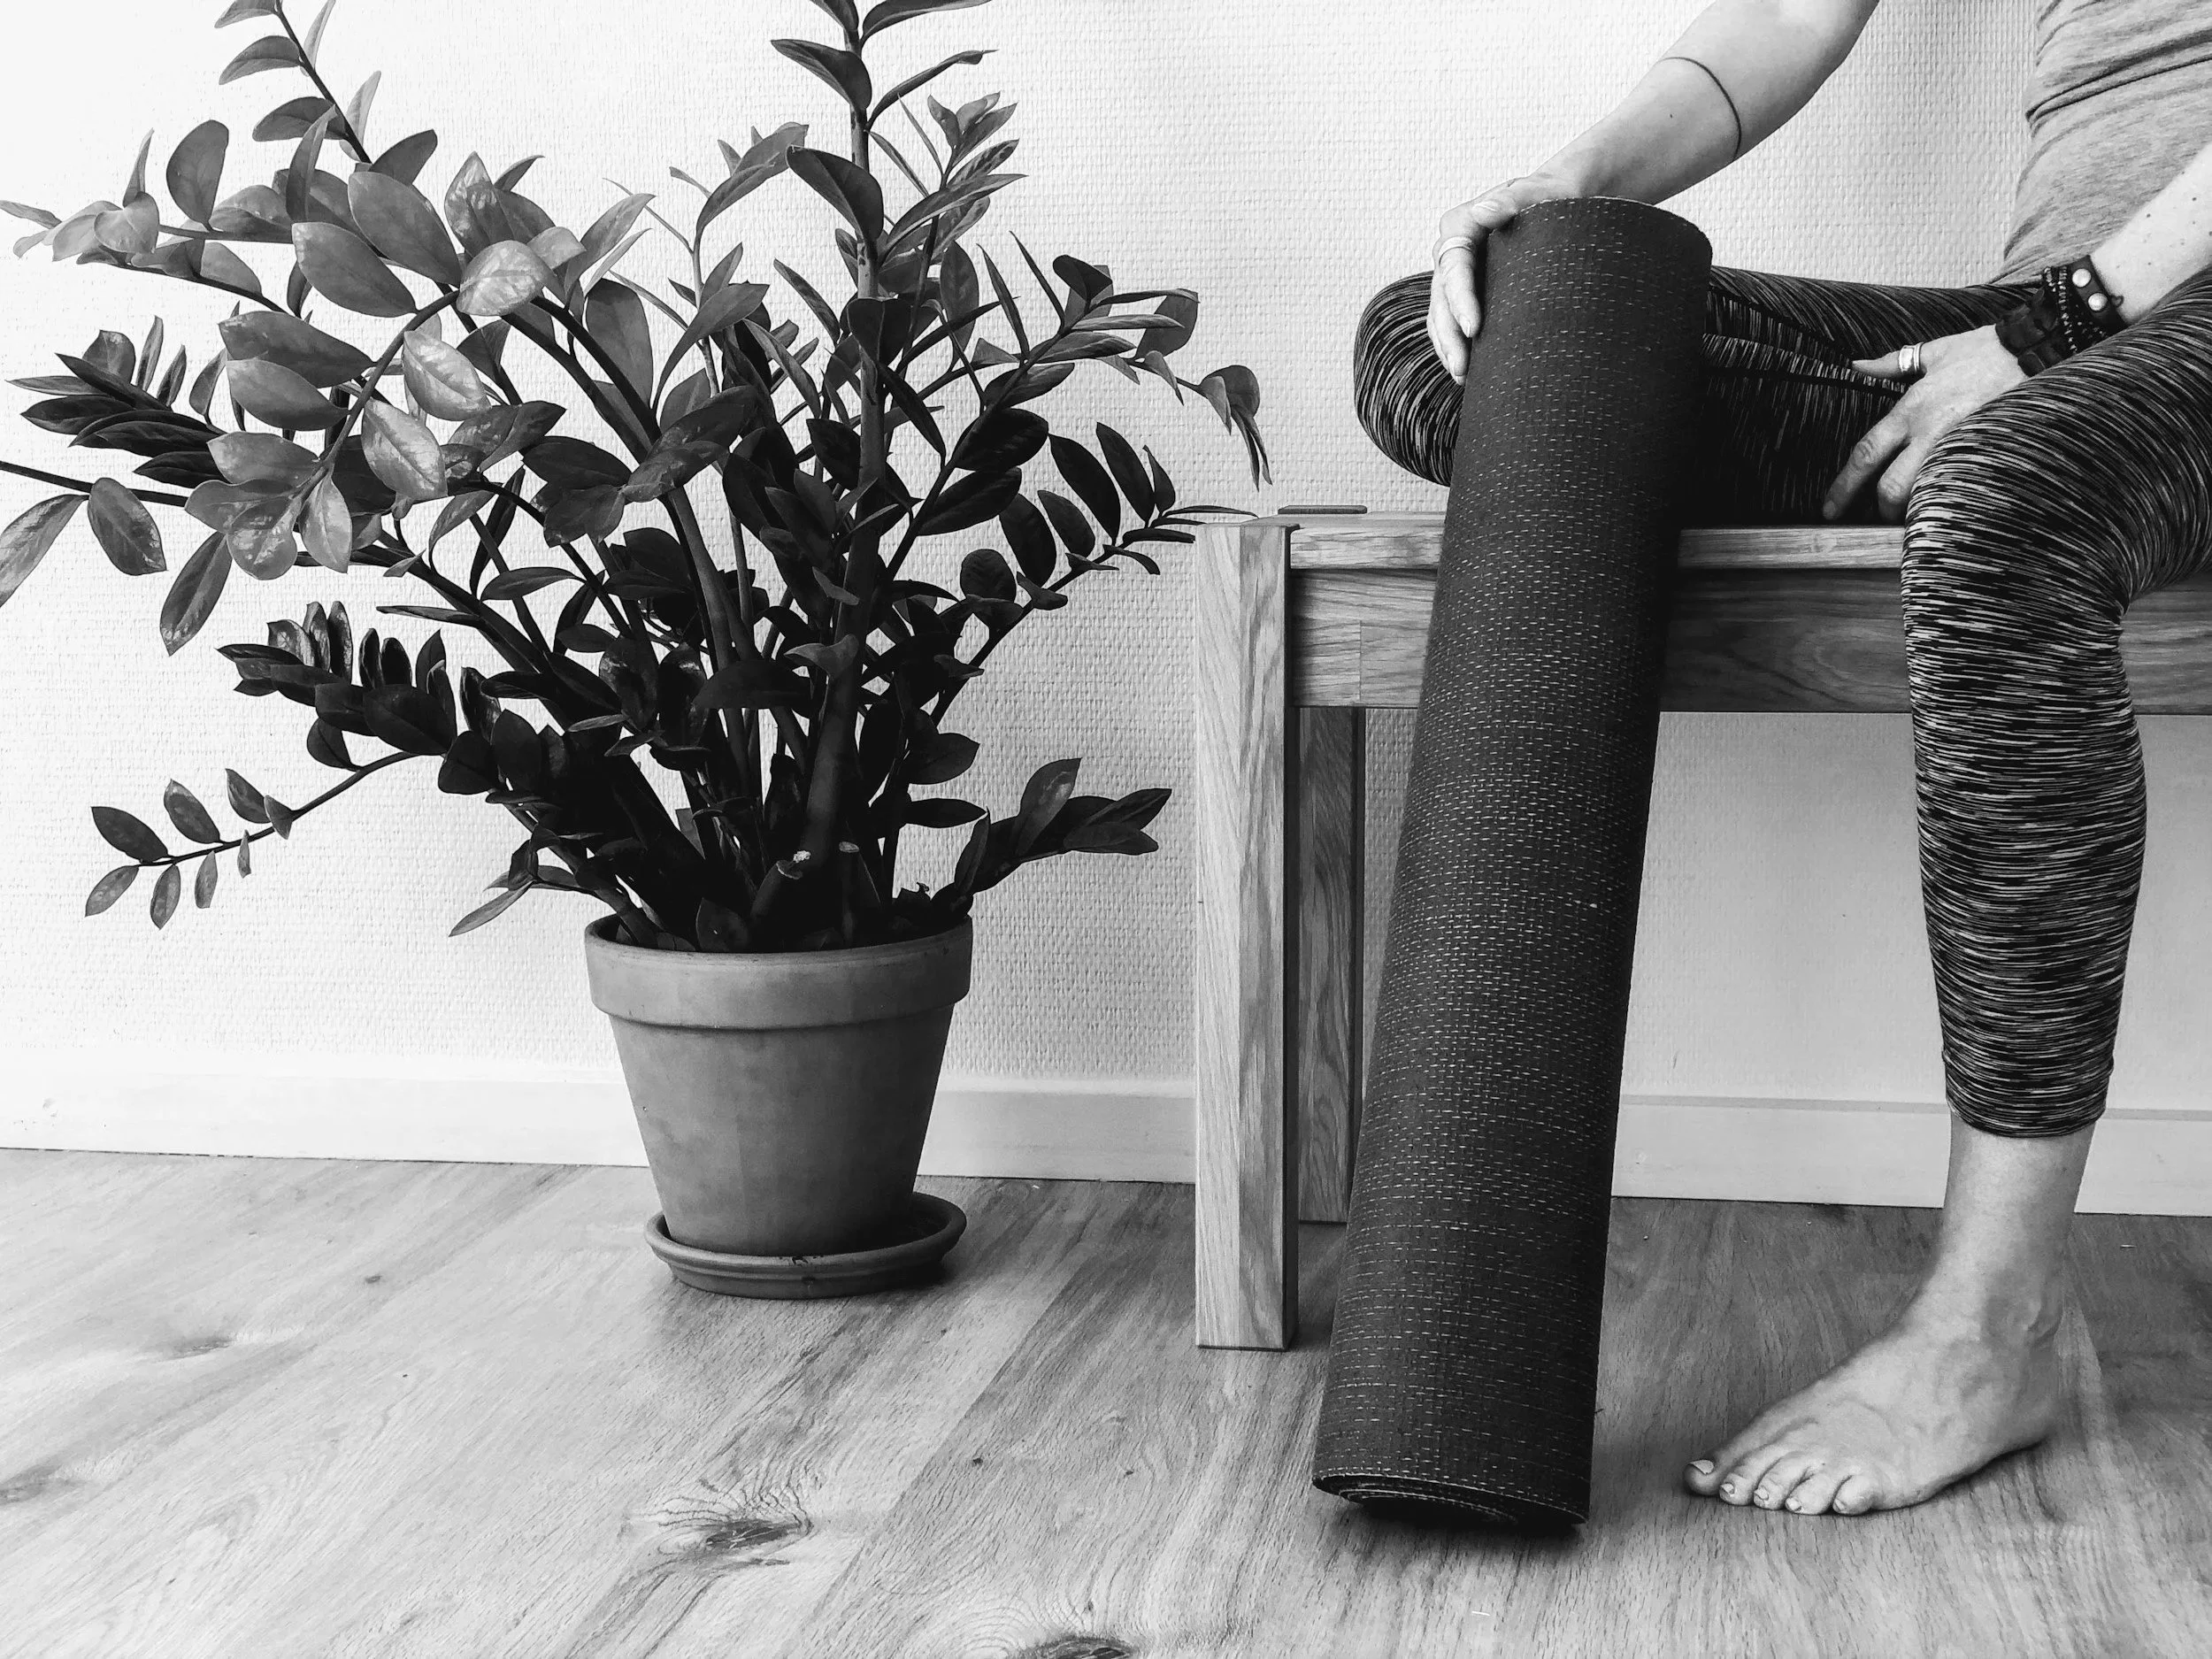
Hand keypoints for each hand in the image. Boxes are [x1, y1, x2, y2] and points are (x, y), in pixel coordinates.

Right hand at [1429, 171, 1583, 382]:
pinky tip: (1469, 371)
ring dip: (1448, 347)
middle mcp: (1453, 249)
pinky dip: (1457, 345)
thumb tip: (1483, 211)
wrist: (1561, 199)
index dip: (1459, 300)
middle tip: (1463, 368)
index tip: (1474, 329)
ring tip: (1463, 376)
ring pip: (1441, 314)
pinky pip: (1453, 321)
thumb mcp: (1539, 191)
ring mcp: (1458, 272)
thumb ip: (1513, 197)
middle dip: (1449, 335)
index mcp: (1462, 224)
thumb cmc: (1554, 195)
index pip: (1453, 266)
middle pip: (1440, 297)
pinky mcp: (1468, 291)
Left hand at [1821, 326, 2025, 522]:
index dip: (1843, 486)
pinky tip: (1950, 503)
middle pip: (1892, 488)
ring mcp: (1960, 446)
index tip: (1830, 508)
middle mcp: (1930, 432)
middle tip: (1881, 516)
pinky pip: (1962, 487)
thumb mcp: (1932, 352)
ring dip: (1918, 508)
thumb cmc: (1984, 350)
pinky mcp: (1988, 453)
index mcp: (1910, 410)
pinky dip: (1951, 499)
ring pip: (1927, 494)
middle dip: (1883, 509)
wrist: (2035, 348)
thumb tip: (1857, 364)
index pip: (1865, 455)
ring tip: (1917, 511)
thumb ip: (1891, 364)